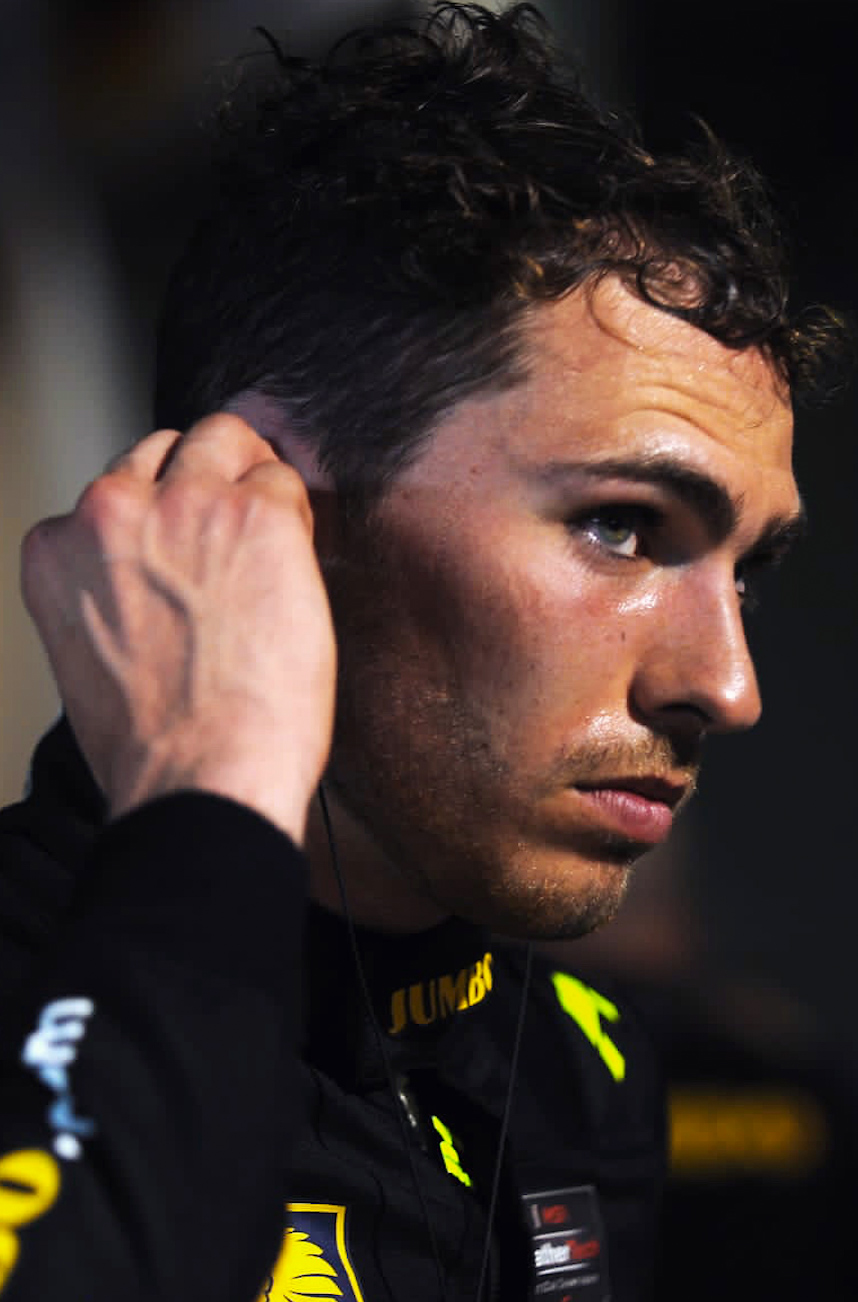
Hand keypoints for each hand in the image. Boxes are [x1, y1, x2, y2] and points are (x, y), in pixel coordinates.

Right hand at [21, 414, 335, 844]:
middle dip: (200, 481)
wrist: (202, 778)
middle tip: (234, 529)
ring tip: (271, 532)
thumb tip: (154, 576)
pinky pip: (284, 479)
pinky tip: (298, 557)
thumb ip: (108, 591)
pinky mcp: (259, 515)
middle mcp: (112, 511)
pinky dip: (297, 512)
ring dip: (250, 477)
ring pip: (225, 439)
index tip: (182, 543)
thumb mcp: (90, 655)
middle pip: (164, 450)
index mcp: (60, 550)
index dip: (156, 517)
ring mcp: (187, 505)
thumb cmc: (154, 746)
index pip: (113, 491)